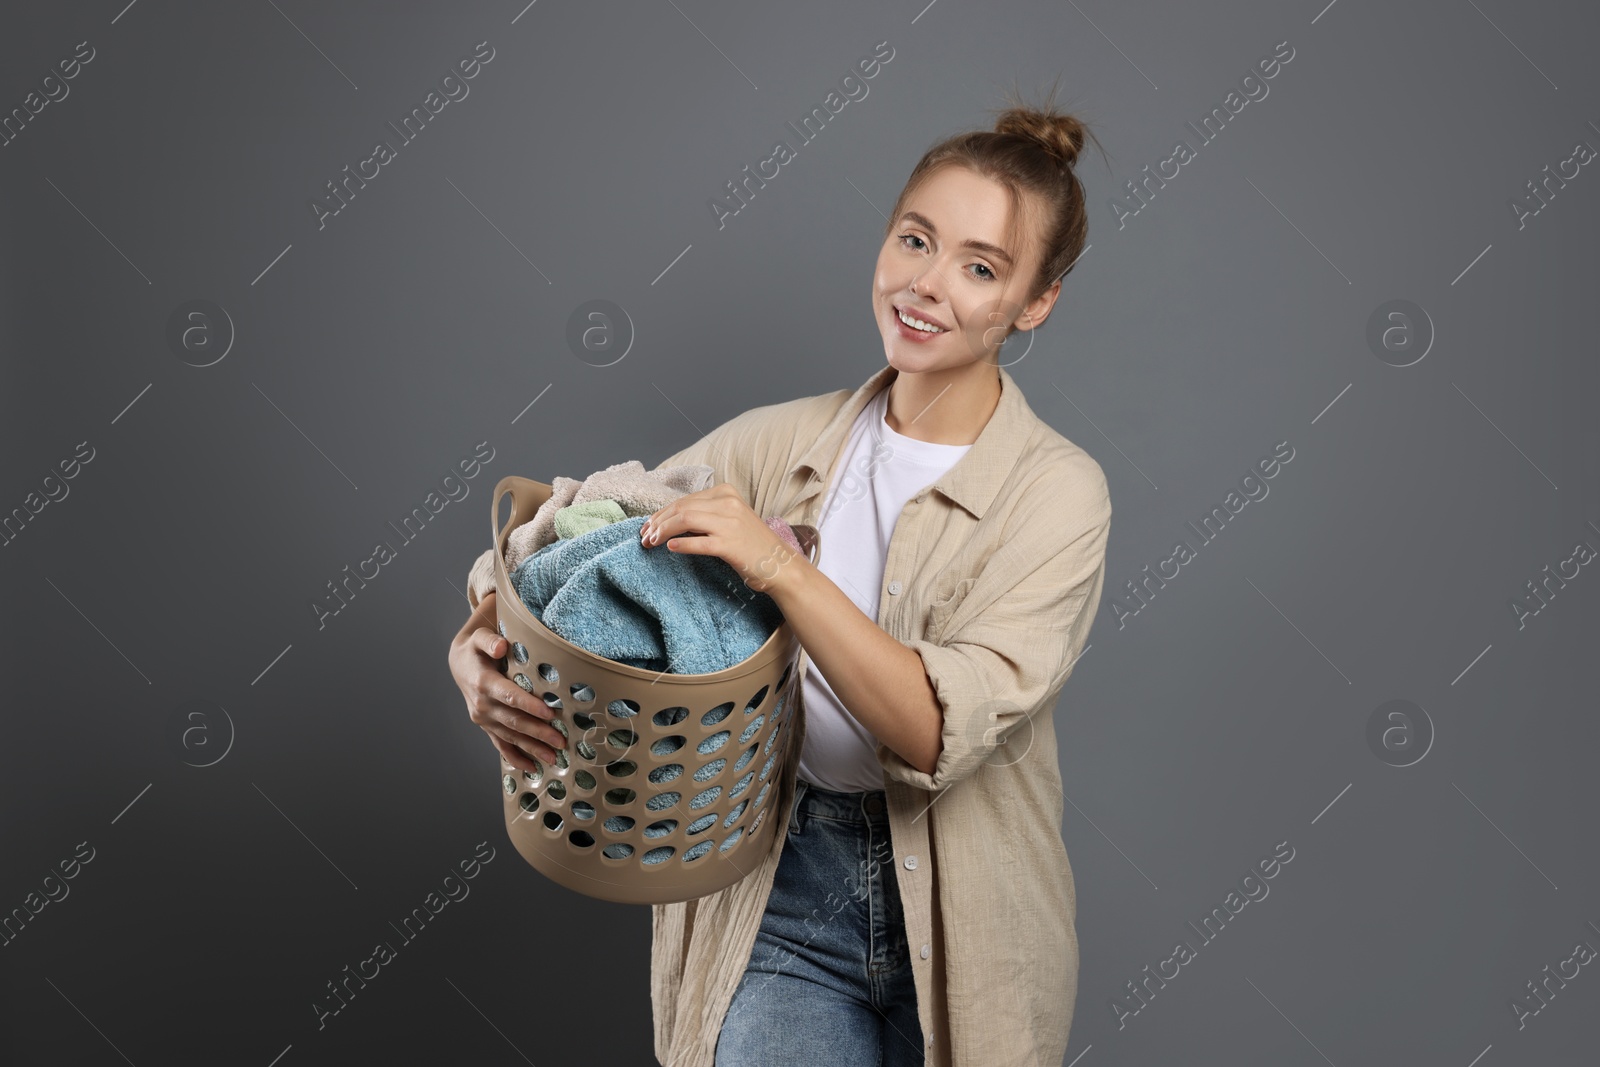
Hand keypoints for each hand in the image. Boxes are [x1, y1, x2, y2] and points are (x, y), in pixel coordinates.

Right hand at [447, 590, 565, 774]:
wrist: (459, 662)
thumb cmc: (477, 647)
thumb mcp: (479, 637)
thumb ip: (490, 640)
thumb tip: (501, 646)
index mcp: (483, 683)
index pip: (510, 697)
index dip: (530, 706)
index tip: (550, 713)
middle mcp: (482, 705)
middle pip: (514, 721)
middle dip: (538, 733)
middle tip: (561, 741)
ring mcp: (483, 719)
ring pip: (510, 736)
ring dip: (532, 748)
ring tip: (554, 757)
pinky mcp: (485, 726)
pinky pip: (500, 745)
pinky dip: (515, 757)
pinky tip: (531, 768)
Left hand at [640, 484, 807, 595]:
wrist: (780, 565)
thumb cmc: (752, 545)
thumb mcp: (730, 519)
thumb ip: (706, 514)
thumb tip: (670, 520)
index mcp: (726, 492)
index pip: (685, 500)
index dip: (661, 513)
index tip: (648, 526)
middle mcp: (727, 503)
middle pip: (681, 508)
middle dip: (657, 522)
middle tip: (643, 537)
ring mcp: (729, 523)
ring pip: (685, 520)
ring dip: (662, 532)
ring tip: (650, 543)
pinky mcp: (730, 544)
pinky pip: (698, 542)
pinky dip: (681, 545)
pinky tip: (669, 549)